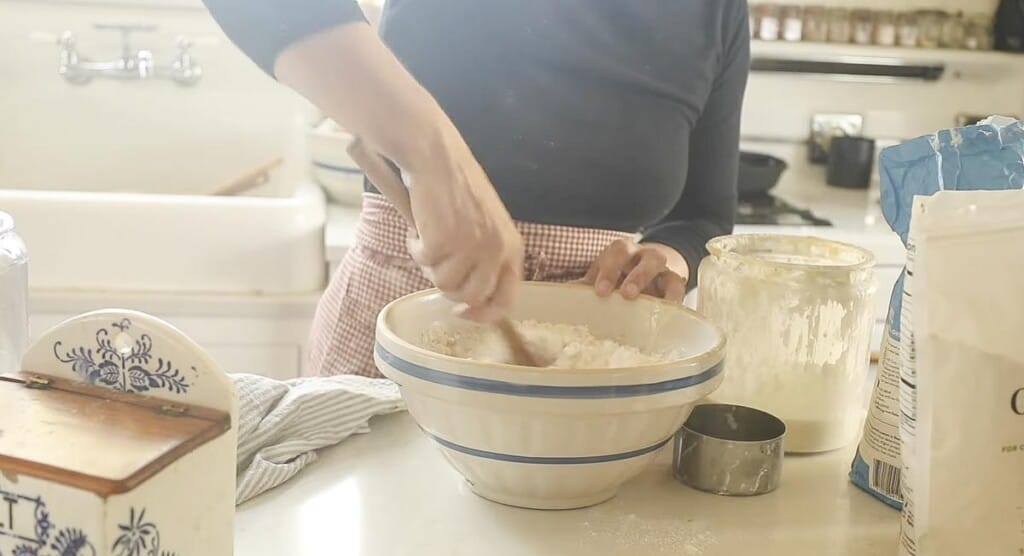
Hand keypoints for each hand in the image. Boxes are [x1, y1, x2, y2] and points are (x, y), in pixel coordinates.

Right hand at [274, 24, 523, 322]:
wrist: (436, 157)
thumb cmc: (458, 188)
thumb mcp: (487, 226)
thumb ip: (486, 259)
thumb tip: (470, 300)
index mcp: (512, 248)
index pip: (506, 301)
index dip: (483, 314)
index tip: (463, 313)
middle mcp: (496, 251)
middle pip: (469, 298)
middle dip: (448, 287)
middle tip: (437, 263)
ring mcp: (470, 248)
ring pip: (443, 284)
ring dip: (430, 264)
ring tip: (430, 236)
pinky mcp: (442, 241)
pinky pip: (422, 262)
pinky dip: (415, 247)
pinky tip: (419, 226)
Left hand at [578, 239, 688, 302]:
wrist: (651, 266)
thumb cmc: (621, 273)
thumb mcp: (603, 275)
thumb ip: (586, 285)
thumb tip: (562, 295)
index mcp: (622, 252)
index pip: (616, 253)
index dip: (609, 270)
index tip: (600, 291)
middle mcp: (643, 255)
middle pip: (643, 257)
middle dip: (636, 276)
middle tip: (627, 294)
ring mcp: (661, 267)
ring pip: (664, 269)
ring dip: (659, 286)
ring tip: (653, 304)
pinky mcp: (674, 281)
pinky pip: (678, 287)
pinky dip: (675, 299)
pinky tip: (672, 311)